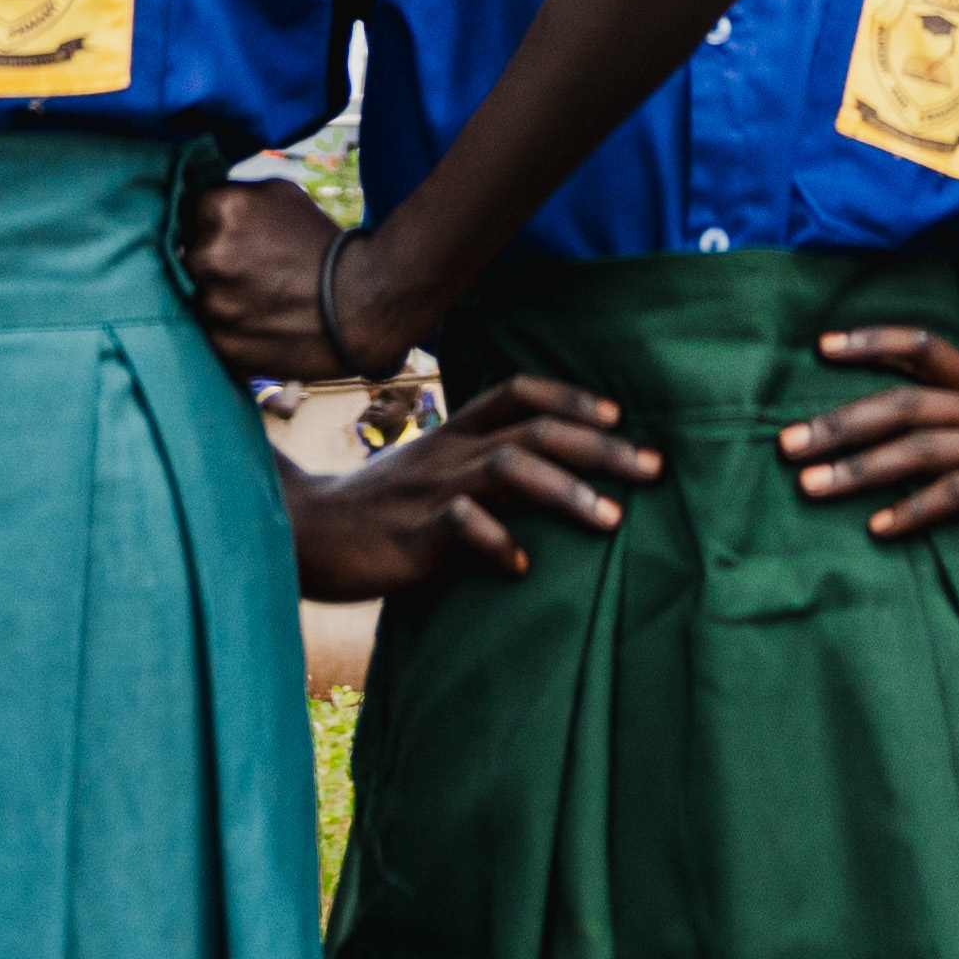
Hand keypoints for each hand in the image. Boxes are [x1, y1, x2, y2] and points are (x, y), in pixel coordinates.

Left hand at [177, 174, 418, 378]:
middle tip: (249, 270)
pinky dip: (230, 329)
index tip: (232, 236)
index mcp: (223, 209)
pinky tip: (259, 323)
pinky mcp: (220, 341)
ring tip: (259, 299)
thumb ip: (238, 195)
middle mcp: (208, 254)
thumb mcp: (284, 195)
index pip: (190, 211)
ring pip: (199, 296)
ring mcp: (212, 302)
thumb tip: (206, 203)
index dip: (211, 224)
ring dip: (220, 297)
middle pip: (189, 255)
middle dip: (213, 261)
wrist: (362, 303)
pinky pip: (212, 331)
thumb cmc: (324, 246)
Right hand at [290, 378, 653, 596]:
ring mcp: (430, 490)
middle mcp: (449, 452)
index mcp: (454, 434)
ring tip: (612, 520)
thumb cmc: (380, 512)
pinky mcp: (409, 535)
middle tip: (654, 469)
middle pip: (534, 429)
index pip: (516, 392)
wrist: (303, 535)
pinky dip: (496, 542)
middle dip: (600, 446)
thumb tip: (553, 483)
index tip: (619, 413)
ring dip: (565, 491)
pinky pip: (460, 527)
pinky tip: (522, 566)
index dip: (570, 396)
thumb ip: (482, 473)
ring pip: (508, 468)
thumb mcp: (433, 477)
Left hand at [780, 323, 958, 550]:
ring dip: (858, 469)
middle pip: (902, 405)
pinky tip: (876, 529)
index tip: (818, 346)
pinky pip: (958, 496)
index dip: (870, 341)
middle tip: (783, 444)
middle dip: (838, 423)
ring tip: (809, 488)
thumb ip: (951, 416)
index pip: (921, 345)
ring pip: (920, 449)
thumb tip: (877, 422)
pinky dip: (913, 511)